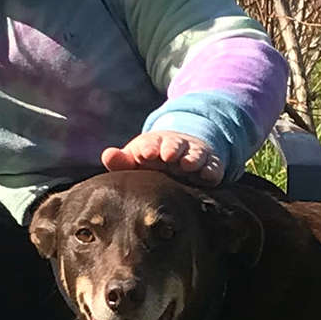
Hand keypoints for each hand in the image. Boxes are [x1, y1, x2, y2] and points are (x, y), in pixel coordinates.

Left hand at [101, 130, 221, 183]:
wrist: (181, 153)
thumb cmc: (151, 160)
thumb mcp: (136, 159)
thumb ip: (121, 161)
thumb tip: (107, 155)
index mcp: (154, 144)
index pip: (150, 144)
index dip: (148, 148)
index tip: (145, 153)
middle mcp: (175, 147)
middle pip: (174, 144)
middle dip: (171, 148)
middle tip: (168, 155)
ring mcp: (193, 155)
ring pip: (195, 153)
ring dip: (192, 157)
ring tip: (188, 164)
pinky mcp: (209, 165)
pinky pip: (213, 166)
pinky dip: (212, 169)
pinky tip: (209, 176)